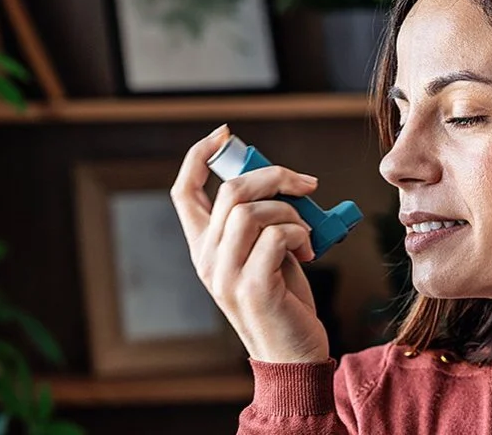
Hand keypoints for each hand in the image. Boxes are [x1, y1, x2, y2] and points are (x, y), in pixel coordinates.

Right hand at [170, 125, 329, 363]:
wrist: (293, 357)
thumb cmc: (285, 303)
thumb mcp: (265, 254)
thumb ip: (260, 221)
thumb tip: (281, 180)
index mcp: (203, 248)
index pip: (182, 191)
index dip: (199, 155)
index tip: (225, 134)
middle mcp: (206, 260)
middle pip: (230, 190)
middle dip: (274, 174)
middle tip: (305, 184)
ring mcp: (225, 275)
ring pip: (252, 209)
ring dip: (291, 210)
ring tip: (306, 232)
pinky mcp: (252, 287)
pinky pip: (277, 235)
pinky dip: (300, 234)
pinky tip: (308, 252)